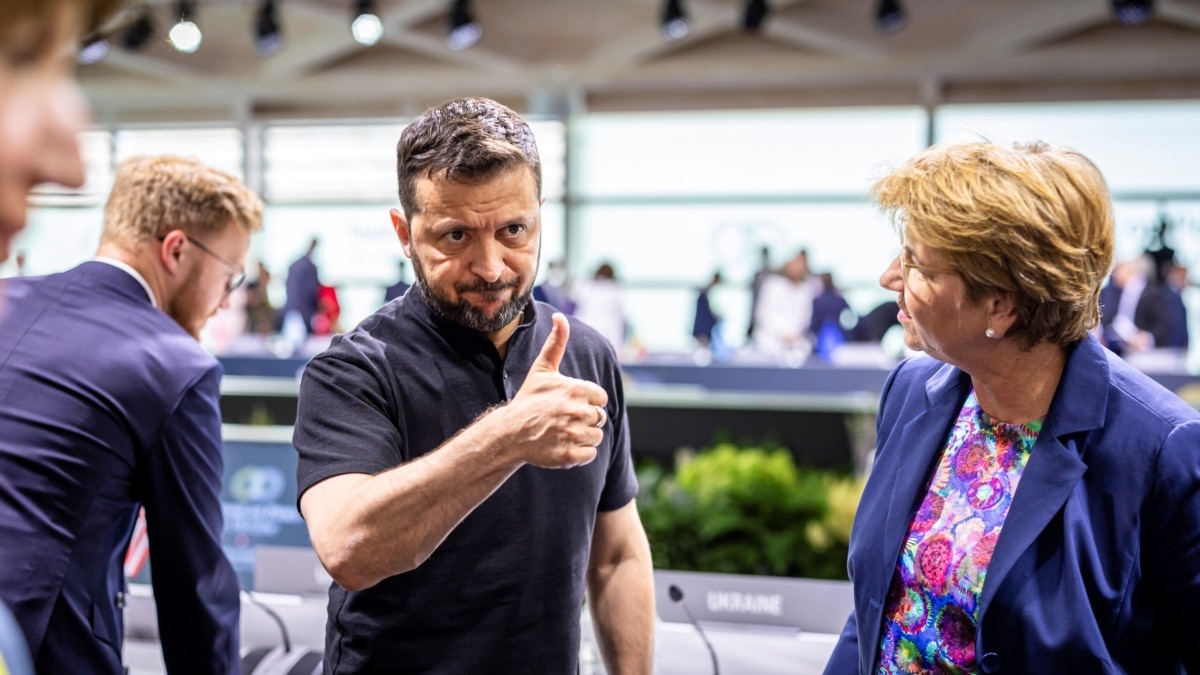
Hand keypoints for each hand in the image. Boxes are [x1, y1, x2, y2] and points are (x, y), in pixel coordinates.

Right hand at [504, 313, 608, 468]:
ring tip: (562, 432)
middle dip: (584, 419)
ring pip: (596, 437)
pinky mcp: (569, 456)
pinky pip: (590, 455)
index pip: (600, 398)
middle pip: (599, 418)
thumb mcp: (543, 369)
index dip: (587, 401)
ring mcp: (573, 434)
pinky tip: (563, 445)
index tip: (570, 403)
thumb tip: (560, 316)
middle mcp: (577, 412)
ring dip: (583, 436)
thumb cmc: (529, 399)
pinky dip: (580, 453)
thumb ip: (556, 342)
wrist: (510, 432)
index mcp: (576, 389)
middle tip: (563, 419)